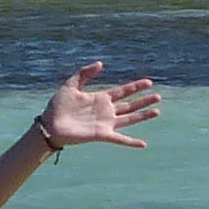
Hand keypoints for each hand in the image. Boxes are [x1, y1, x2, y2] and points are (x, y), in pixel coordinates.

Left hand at [38, 63, 158, 150]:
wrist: (50, 125)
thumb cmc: (57, 105)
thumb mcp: (71, 85)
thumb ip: (85, 73)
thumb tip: (101, 64)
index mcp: (100, 98)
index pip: (123, 91)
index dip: (135, 87)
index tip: (148, 82)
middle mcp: (106, 111)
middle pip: (130, 105)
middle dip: (144, 100)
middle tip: (158, 96)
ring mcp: (106, 123)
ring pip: (130, 119)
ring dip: (143, 116)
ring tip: (157, 111)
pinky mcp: (102, 134)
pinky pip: (120, 139)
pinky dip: (131, 142)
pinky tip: (143, 144)